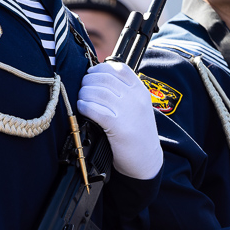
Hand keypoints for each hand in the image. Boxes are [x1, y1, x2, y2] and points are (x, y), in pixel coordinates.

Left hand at [76, 61, 161, 179]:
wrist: (147, 161)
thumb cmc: (137, 132)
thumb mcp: (138, 106)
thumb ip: (124, 91)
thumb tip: (96, 76)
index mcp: (140, 91)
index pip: (119, 69)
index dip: (100, 69)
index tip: (91, 75)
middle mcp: (135, 99)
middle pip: (104, 79)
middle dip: (88, 81)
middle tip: (83, 89)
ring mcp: (128, 112)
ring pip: (98, 92)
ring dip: (84, 94)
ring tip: (82, 99)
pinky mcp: (118, 128)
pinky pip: (95, 109)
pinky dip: (85, 106)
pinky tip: (83, 109)